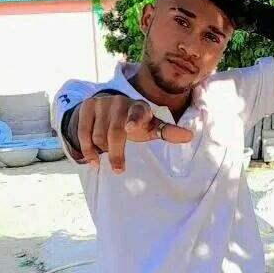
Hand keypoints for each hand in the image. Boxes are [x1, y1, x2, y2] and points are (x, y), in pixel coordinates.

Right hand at [77, 95, 192, 171]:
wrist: (108, 109)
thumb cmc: (135, 123)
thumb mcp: (151, 127)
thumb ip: (168, 132)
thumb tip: (190, 136)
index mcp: (140, 108)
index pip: (139, 113)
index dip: (135, 119)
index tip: (131, 128)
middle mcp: (121, 102)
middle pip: (115, 132)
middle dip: (116, 153)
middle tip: (119, 169)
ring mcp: (103, 102)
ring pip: (98, 135)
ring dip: (102, 149)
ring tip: (106, 153)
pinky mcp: (87, 106)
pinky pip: (83, 133)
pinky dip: (87, 149)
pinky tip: (93, 160)